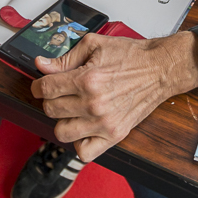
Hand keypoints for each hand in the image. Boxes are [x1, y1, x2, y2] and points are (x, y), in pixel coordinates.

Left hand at [31, 32, 192, 161]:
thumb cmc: (131, 56)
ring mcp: (104, 123)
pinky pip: (85, 152)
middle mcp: (94, 104)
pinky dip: (79, 143)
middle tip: (60, 93)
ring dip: (62, 121)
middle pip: (51, 110)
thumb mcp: (94, 45)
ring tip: (71, 110)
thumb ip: (65, 58)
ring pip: (61, 132)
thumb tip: (42, 65)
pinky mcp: (115, 135)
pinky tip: (83, 128)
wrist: (160, 69)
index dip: (38, 86)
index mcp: (87, 79)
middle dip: (50, 99)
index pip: (46, 89)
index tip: (40, 86)